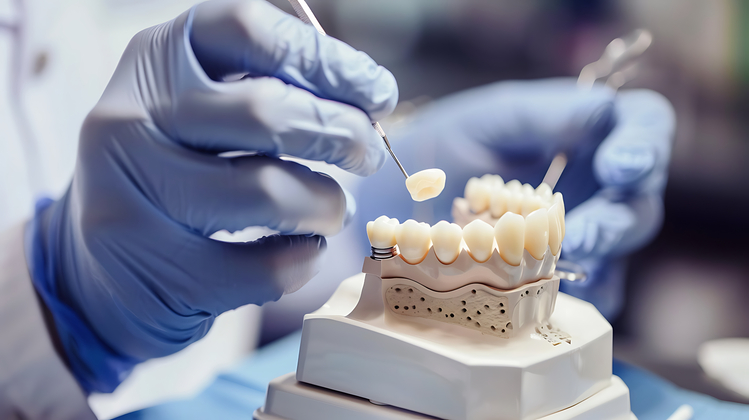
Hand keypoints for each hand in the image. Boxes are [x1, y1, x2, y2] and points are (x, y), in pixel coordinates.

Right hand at [29, 0, 396, 392]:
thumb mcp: (202, 112)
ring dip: (325, 205)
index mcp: (156, 59)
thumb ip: (267, 89)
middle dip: (342, 134)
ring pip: (266, 192)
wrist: (102, 266)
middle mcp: (130, 116)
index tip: (378, 93)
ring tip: (333, 211)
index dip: (328, 61)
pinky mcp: (152, 267)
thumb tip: (364, 98)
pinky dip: (302, 261)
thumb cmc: (176, 175)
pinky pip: (261, 267)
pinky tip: (303, 250)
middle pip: (267, 111)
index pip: (251, 32)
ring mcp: (131, 195)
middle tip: (368, 154)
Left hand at [357, 78, 672, 318]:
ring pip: (619, 251)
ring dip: (601, 261)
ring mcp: (576, 230)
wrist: (393, 200)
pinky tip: (547, 289)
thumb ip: (547, 114)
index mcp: (584, 132)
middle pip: (638, 200)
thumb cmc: (442, 146)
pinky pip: (587, 289)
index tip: (618, 166)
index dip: (644, 145)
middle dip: (618, 219)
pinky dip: (575, 292)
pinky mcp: (554, 270)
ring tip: (562, 264)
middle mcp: (590, 182)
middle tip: (585, 234)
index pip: (644, 126)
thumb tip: (604, 113)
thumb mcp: (491, 118)